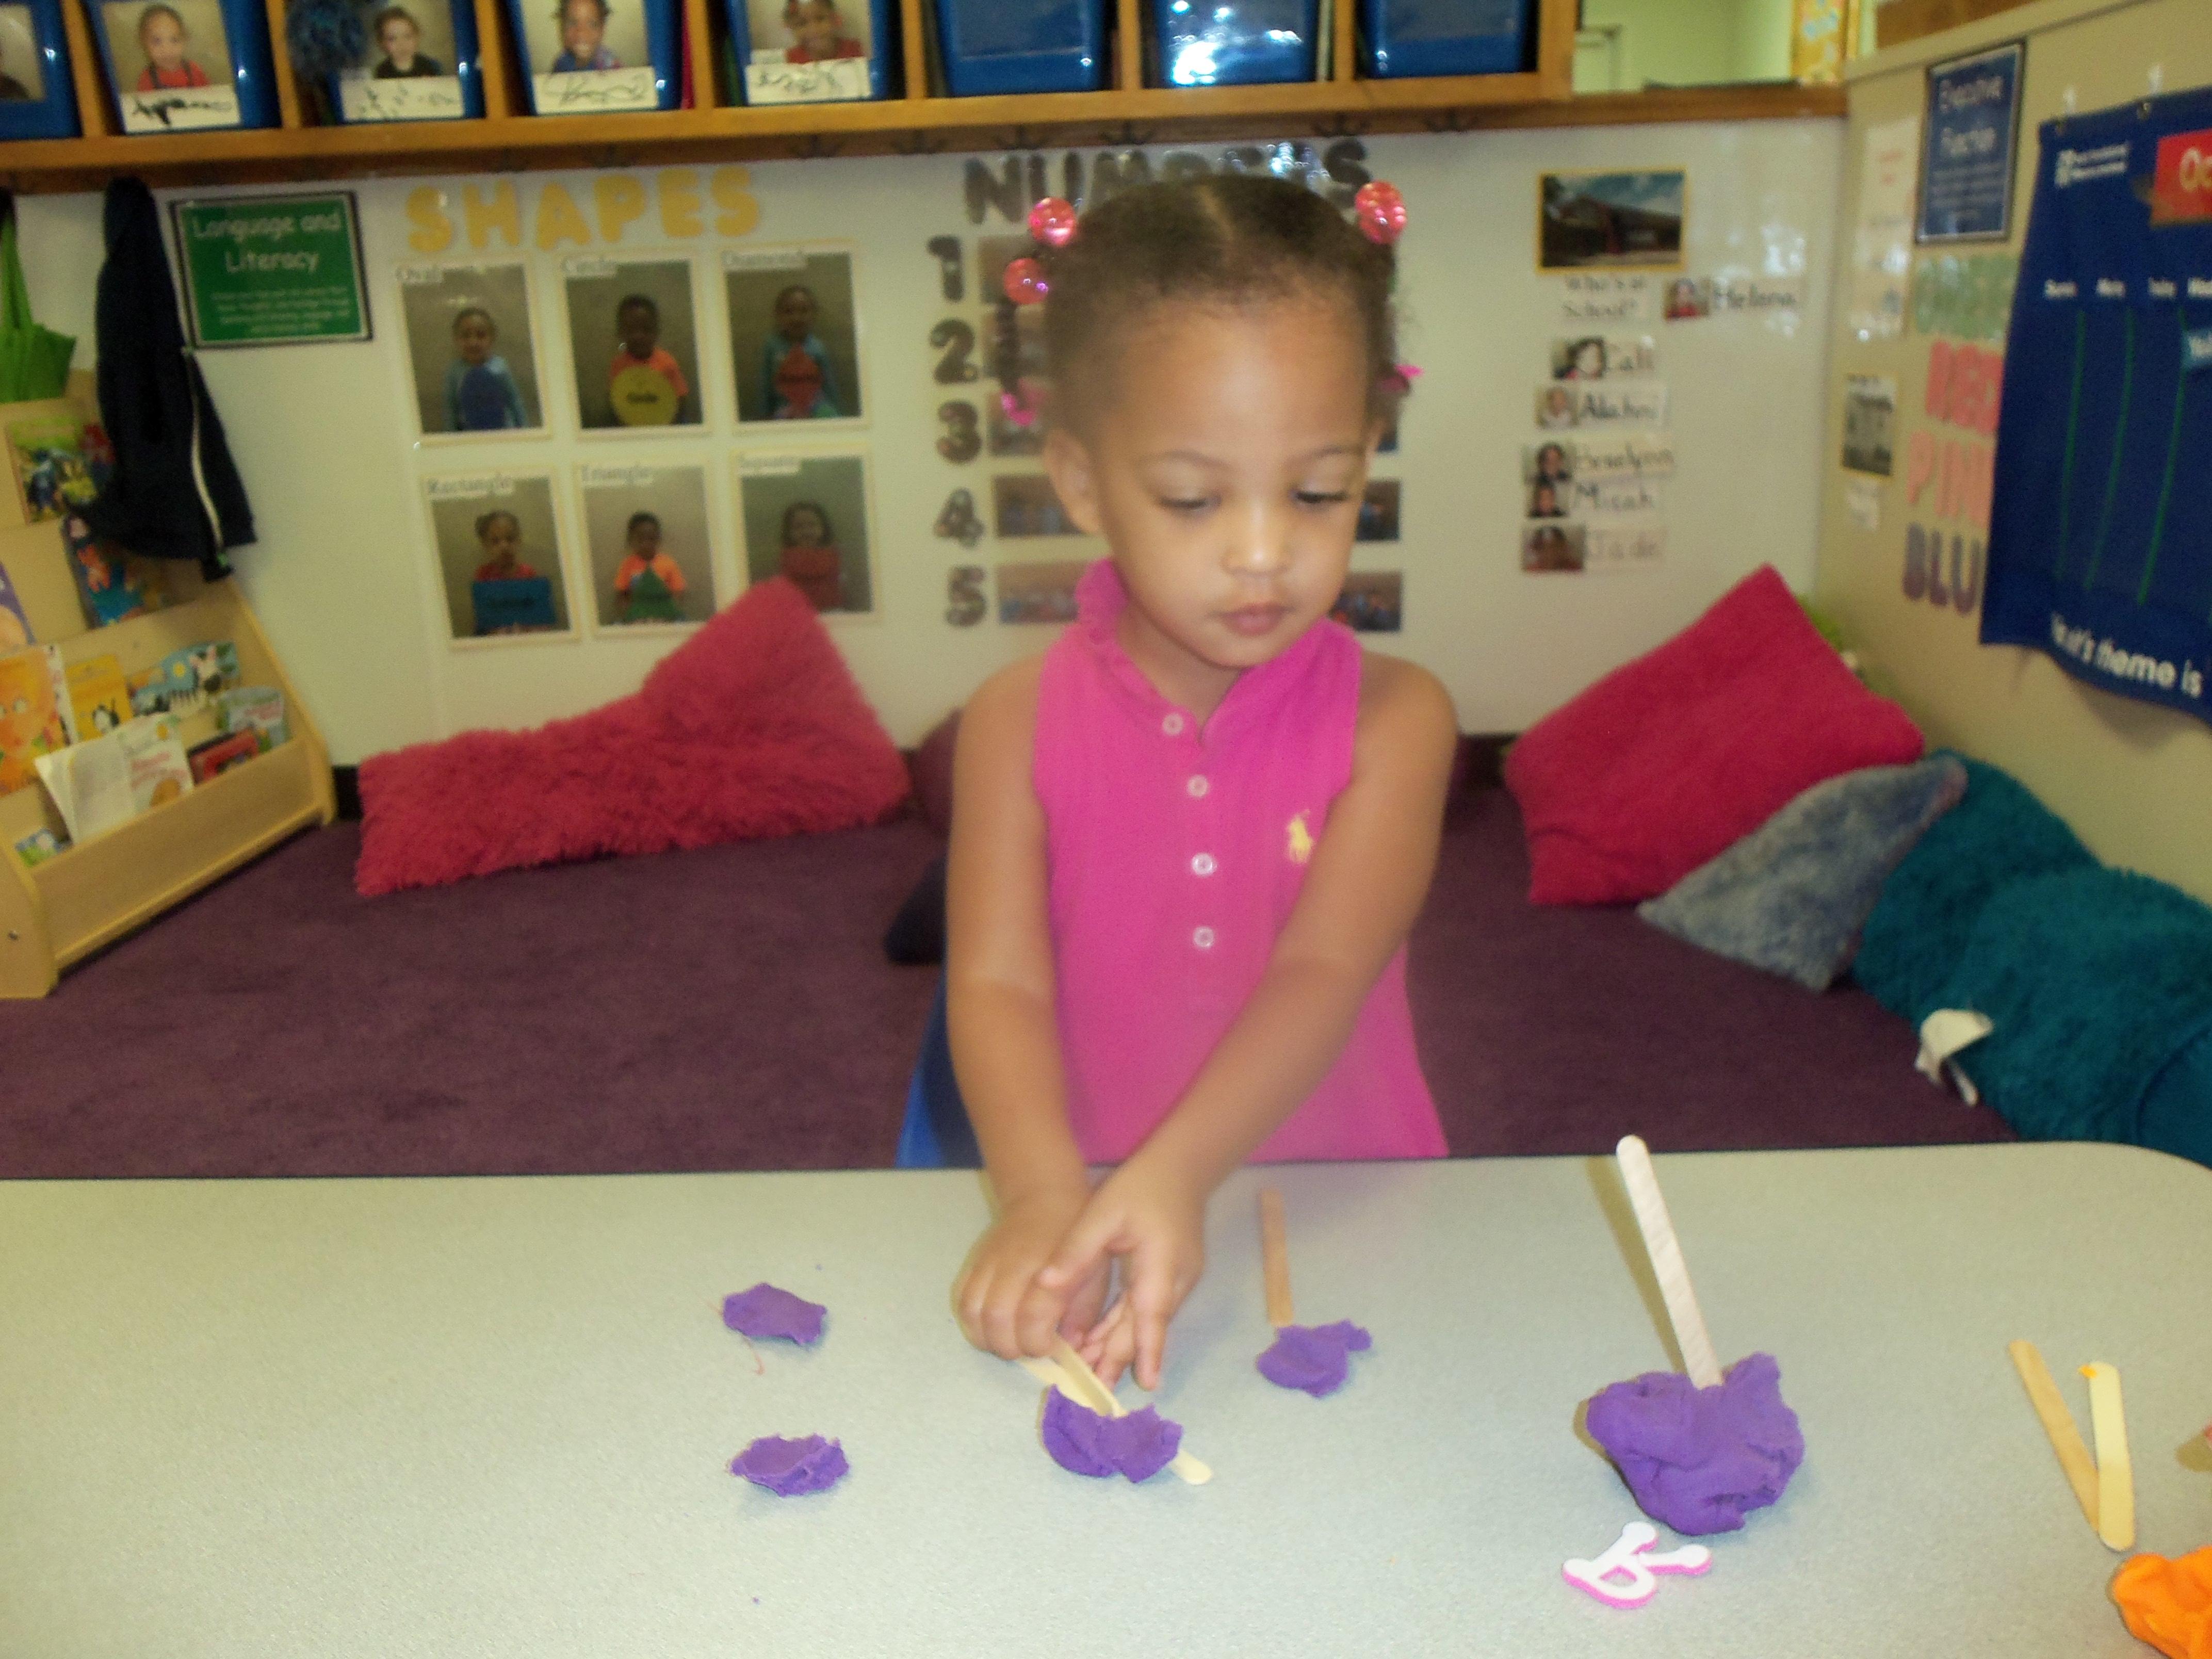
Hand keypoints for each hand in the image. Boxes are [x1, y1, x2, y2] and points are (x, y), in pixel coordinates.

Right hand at [954, 1183, 1108, 1360]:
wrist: (1045, 1200)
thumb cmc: (1076, 1240)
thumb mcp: (1095, 1271)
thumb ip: (1084, 1313)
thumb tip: (1071, 1349)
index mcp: (1051, 1267)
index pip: (1033, 1318)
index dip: (1038, 1343)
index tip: (1049, 1347)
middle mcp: (1016, 1265)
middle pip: (998, 1319)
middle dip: (1011, 1347)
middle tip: (1027, 1348)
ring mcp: (990, 1263)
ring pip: (973, 1312)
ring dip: (988, 1338)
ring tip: (1007, 1341)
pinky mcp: (974, 1262)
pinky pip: (961, 1298)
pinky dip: (971, 1321)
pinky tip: (990, 1327)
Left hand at [1040, 1156, 1205, 1391]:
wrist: (1182, 1166)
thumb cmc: (1143, 1186)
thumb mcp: (1104, 1212)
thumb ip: (1077, 1251)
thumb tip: (1047, 1284)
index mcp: (1162, 1265)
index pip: (1153, 1316)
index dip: (1148, 1351)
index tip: (1147, 1385)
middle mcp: (1176, 1281)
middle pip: (1146, 1329)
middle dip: (1120, 1360)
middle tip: (1090, 1391)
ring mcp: (1177, 1282)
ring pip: (1145, 1323)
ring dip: (1119, 1348)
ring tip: (1089, 1376)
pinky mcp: (1169, 1278)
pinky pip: (1145, 1311)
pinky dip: (1124, 1329)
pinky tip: (1100, 1344)